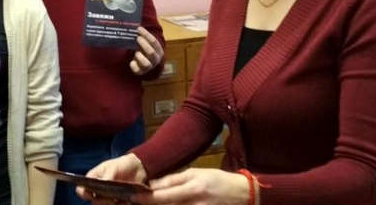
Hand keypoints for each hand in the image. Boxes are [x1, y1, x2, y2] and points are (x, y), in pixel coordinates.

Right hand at [76, 154, 147, 203]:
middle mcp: (98, 191)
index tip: (91, 194)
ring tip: (121, 199)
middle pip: (94, 201)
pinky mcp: (117, 202)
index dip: (84, 193)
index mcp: (93, 180)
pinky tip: (126, 201)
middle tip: (111, 198)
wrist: (137, 168)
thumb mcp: (112, 167)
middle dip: (102, 201)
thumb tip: (102, 183)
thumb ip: (107, 176)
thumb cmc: (121, 164)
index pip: (82, 190)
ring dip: (111, 204)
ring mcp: (107, 197)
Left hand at [130, 27, 163, 74]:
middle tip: (137, 38)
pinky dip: (134, 65)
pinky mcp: (141, 72)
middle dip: (144, 44)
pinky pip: (137, 70)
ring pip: (146, 63)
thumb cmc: (145, 50)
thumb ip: (144, 36)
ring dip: (140, 56)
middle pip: (151, 52)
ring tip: (136, 52)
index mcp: (159, 51)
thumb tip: (136, 25)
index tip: (138, 29)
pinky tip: (132, 61)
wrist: (145, 64)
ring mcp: (148, 67)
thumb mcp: (147, 43)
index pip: (154, 41)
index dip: (146, 34)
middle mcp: (155, 59)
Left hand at [134, 168, 252, 204]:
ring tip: (149, 204)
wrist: (244, 195)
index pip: (163, 196)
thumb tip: (151, 185)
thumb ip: (173, 180)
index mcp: (192, 189)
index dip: (145, 199)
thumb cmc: (217, 181)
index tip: (131, 197)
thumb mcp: (196, 174)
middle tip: (136, 202)